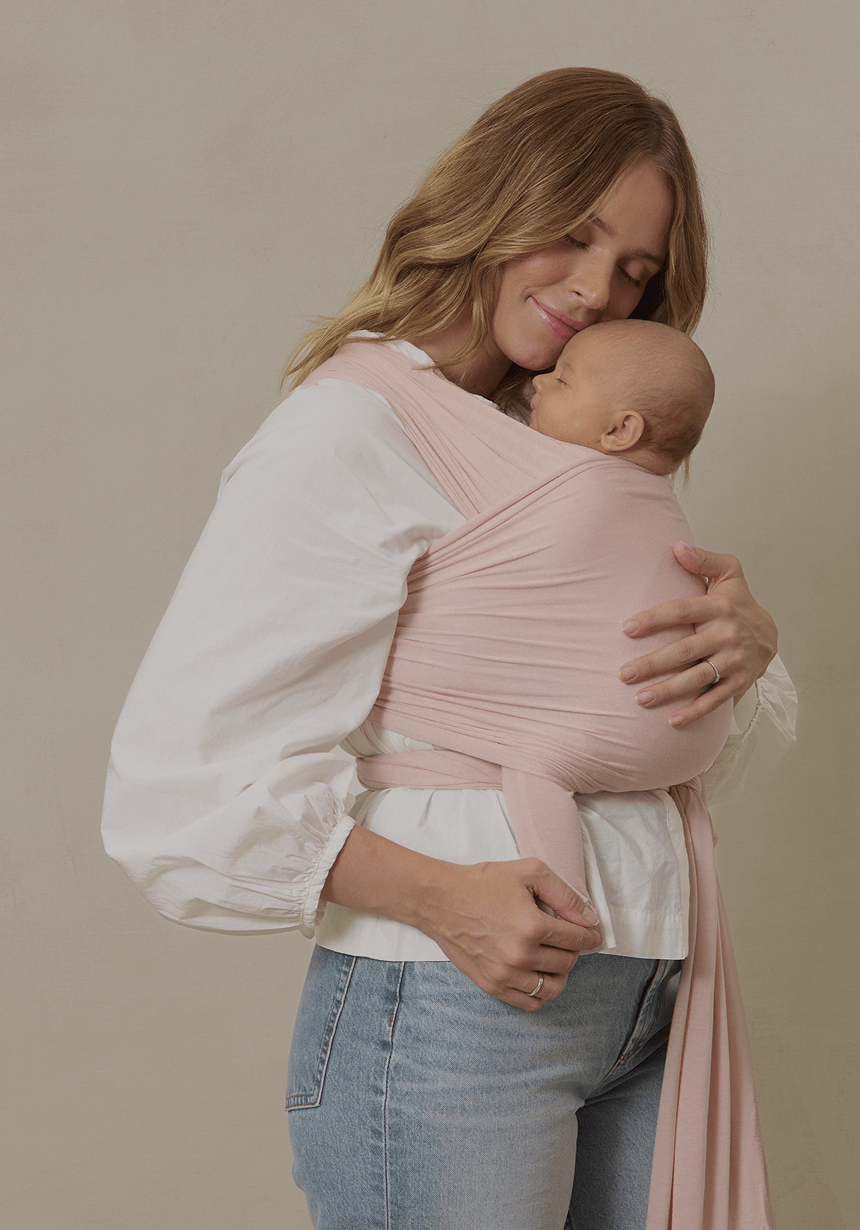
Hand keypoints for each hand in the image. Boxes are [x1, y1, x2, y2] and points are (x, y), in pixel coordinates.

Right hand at [419, 857, 601, 1011]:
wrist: (441, 900)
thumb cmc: (483, 883)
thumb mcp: (529, 872)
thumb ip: (564, 895)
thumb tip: (590, 918)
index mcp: (533, 926)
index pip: (577, 940)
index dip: (589, 936)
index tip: (591, 934)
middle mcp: (521, 955)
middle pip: (567, 963)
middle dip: (573, 950)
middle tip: (567, 939)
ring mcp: (505, 974)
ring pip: (553, 987)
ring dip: (560, 973)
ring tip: (553, 958)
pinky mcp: (492, 985)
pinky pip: (530, 1002)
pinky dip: (540, 992)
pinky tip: (537, 973)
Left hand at [618, 541, 777, 727]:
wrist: (771, 634)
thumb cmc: (738, 601)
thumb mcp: (728, 572)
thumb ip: (703, 559)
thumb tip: (676, 546)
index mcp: (719, 606)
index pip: (681, 611)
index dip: (653, 619)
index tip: (626, 629)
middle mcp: (728, 634)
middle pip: (685, 651)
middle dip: (653, 663)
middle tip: (624, 674)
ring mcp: (735, 660)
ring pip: (698, 679)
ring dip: (668, 691)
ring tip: (639, 699)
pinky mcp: (740, 682)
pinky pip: (716, 699)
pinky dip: (695, 711)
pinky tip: (671, 721)